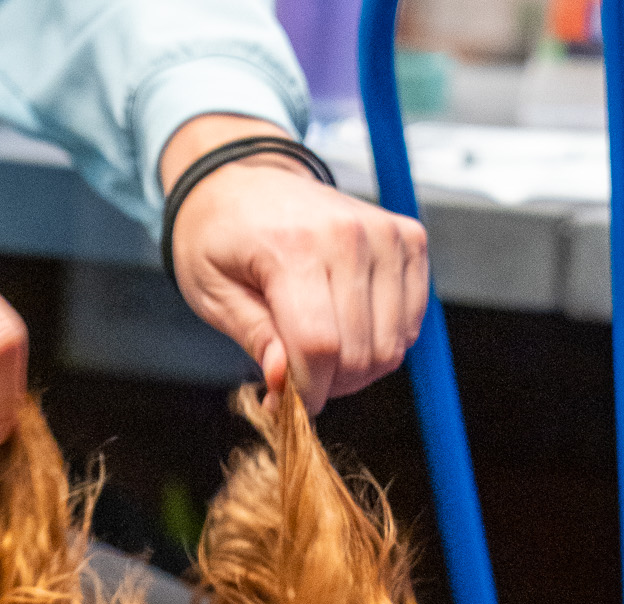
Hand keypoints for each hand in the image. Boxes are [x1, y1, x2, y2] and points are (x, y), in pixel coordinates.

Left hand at [160, 117, 428, 413]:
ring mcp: (386, 234)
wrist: (245, 179)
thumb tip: (284, 383)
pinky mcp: (409, 239)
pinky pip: (410, 324)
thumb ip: (254, 338)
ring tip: (321, 352)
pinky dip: (382, 343)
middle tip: (299, 375)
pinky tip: (349, 331)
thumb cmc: (221, 237)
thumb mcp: (213, 293)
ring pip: (390, 346)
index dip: (306, 392)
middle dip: (328, 384)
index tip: (285, 404)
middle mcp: (349, 235)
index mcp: (294, 246)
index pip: (318, 346)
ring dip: (356, 368)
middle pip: (359, 353)